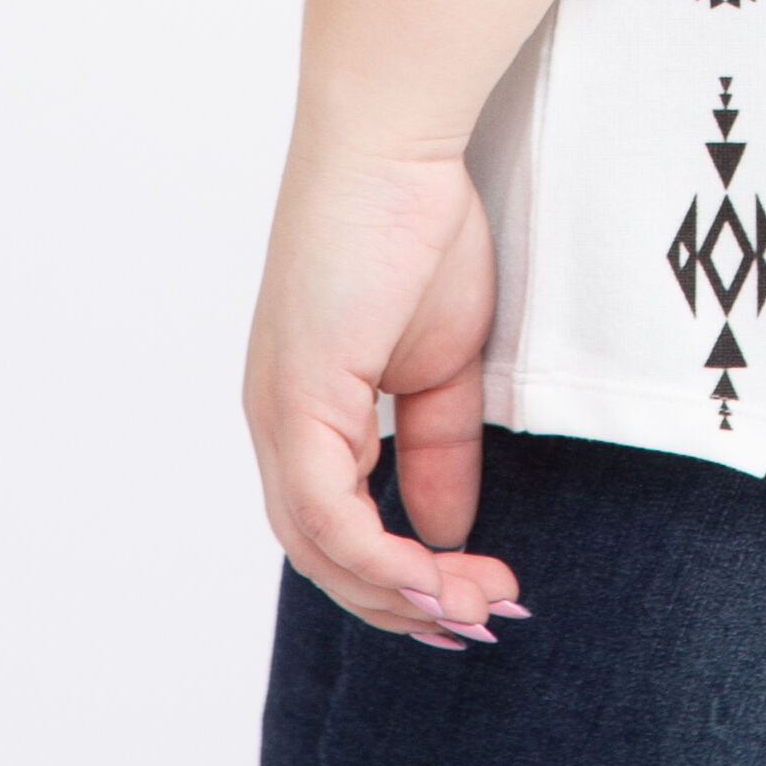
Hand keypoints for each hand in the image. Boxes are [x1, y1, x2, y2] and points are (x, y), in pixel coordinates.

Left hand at [243, 135, 523, 645]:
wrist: (394, 145)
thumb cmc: (418, 224)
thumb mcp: (446, 361)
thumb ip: (441, 447)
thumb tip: (450, 532)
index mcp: (309, 413)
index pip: (341, 529)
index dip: (404, 577)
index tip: (479, 596)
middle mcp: (279, 425)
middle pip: (325, 558)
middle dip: (408, 603)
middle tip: (485, 620)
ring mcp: (280, 415)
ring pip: (321, 551)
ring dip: (401, 593)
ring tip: (478, 607)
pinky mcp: (296, 399)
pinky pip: (326, 514)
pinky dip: (380, 559)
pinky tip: (439, 576)